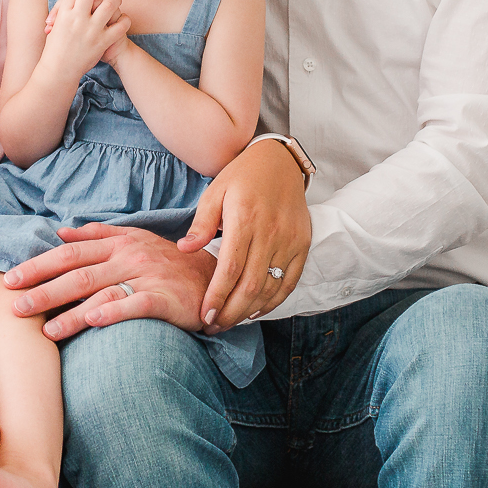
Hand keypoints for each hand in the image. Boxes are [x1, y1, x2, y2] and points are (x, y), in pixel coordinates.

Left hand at [1, 223, 218, 339]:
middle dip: (44, 289)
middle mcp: (128, 257)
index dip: (39, 265)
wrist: (212, 277)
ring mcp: (146, 277)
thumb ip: (97, 234)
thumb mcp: (134, 238)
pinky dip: (113, 313)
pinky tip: (92, 323)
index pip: (70, 252)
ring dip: (70, 311)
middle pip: (78, 273)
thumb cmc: (166, 261)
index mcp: (118, 242)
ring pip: (102, 292)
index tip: (10, 278)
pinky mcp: (164, 299)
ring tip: (45, 329)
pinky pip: (135, 305)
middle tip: (15, 306)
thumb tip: (61, 231)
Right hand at [41, 0, 129, 81]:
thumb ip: (64, 11)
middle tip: (100, 1)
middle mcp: (77, 19)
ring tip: (114, 6)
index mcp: (64, 14)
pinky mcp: (103, 41)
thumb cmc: (55, 49)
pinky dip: (124, 20)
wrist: (58, 71)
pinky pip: (121, 24)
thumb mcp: (55, 26)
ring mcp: (91, 30)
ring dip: (114, 2)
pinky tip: (120, 22)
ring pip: (110, 3)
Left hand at [180, 139, 311, 327]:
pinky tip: (255, 310)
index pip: (231, 268)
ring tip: (229, 321)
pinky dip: (273, 301)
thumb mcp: (214, 193)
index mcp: (245, 219)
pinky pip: (289, 281)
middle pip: (251, 285)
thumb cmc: (241, 177)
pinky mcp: (303, 244)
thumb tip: (184, 250)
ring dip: (249, 310)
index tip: (204, 314)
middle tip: (213, 326)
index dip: (218, 296)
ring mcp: (290, 240)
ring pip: (271, 287)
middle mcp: (271, 232)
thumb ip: (200, 224)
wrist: (280, 162)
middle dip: (231, 312)